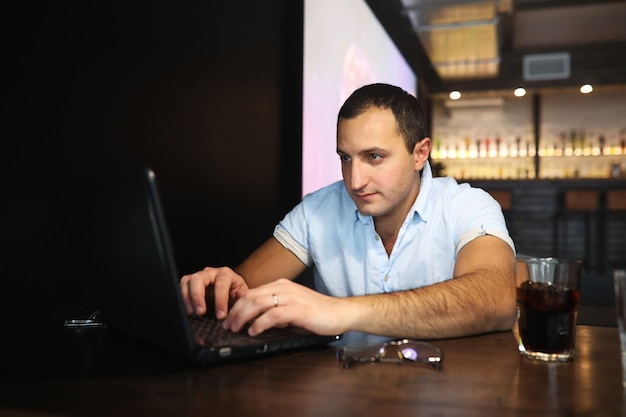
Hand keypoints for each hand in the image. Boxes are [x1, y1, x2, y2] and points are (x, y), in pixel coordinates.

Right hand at [179, 267, 248, 318]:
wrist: (230, 293)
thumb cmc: (236, 294)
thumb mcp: (242, 296)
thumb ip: (242, 297)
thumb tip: (241, 299)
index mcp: (226, 274)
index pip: (221, 284)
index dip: (220, 300)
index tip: (221, 315)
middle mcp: (211, 272)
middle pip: (199, 278)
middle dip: (198, 296)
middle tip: (201, 312)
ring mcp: (199, 276)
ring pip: (188, 281)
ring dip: (188, 297)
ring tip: (192, 312)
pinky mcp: (190, 282)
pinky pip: (182, 286)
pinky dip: (183, 297)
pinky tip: (187, 309)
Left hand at [222, 278, 345, 335]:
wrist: (340, 312)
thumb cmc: (318, 312)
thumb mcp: (293, 307)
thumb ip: (276, 309)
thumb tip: (256, 320)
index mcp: (282, 286)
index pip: (252, 292)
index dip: (238, 305)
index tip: (230, 318)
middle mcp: (285, 288)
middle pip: (251, 296)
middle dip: (236, 311)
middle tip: (228, 325)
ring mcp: (291, 297)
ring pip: (258, 303)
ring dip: (243, 317)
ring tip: (236, 328)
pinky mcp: (298, 310)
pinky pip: (273, 315)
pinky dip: (259, 323)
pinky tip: (253, 331)